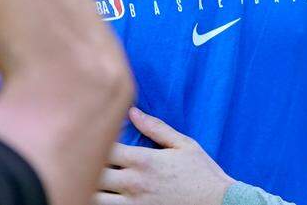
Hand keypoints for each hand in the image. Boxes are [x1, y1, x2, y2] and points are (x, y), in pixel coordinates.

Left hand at [95, 107, 233, 204]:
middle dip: (87, 164)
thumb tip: (133, 111)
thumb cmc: (201, 173)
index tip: (97, 137)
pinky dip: (102, 201)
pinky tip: (106, 194)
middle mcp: (134, 183)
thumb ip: (156, 128)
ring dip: (90, 186)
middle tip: (90, 158)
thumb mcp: (183, 144)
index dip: (95, 140)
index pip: (104, 147)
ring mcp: (133, 204)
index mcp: (144, 161)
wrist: (218, 203)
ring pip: (94, 196)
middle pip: (93, 172)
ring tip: (93, 179)